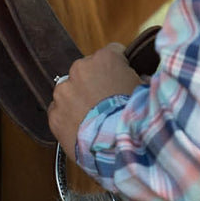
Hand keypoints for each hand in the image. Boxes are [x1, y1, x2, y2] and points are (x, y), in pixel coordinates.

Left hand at [48, 44, 141, 160]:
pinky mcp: (54, 115)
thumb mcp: (145, 90)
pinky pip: (58, 112)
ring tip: (94, 119)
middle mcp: (79, 69)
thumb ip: (137, 78)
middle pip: (87, 71)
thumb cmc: (136, 118)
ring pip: (69, 91)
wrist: (118, 147)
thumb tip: (139, 80)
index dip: (120, 68)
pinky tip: (82, 128)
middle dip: (95, 83)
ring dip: (78, 100)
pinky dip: (67, 118)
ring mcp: (64, 93)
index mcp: (105, 59)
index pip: (113, 53)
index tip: (123, 80)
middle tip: (108, 103)